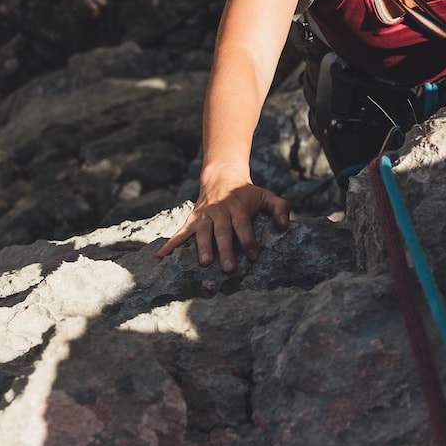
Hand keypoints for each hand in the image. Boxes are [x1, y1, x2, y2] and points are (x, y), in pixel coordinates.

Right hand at [155, 171, 290, 272]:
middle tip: (229, 268)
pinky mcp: (193, 220)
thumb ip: (280, 208)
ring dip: (203, 247)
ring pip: (203, 232)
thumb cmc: (248, 193)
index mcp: (238, 206)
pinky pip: (180, 232)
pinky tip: (160, 257)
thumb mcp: (266, 196)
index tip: (254, 255)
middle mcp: (220, 211)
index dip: (248, 239)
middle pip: (223, 231)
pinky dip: (170, 244)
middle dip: (226, 249)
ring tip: (205, 263)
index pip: (243, 224)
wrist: (222, 177)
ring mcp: (204, 216)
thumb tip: (285, 225)